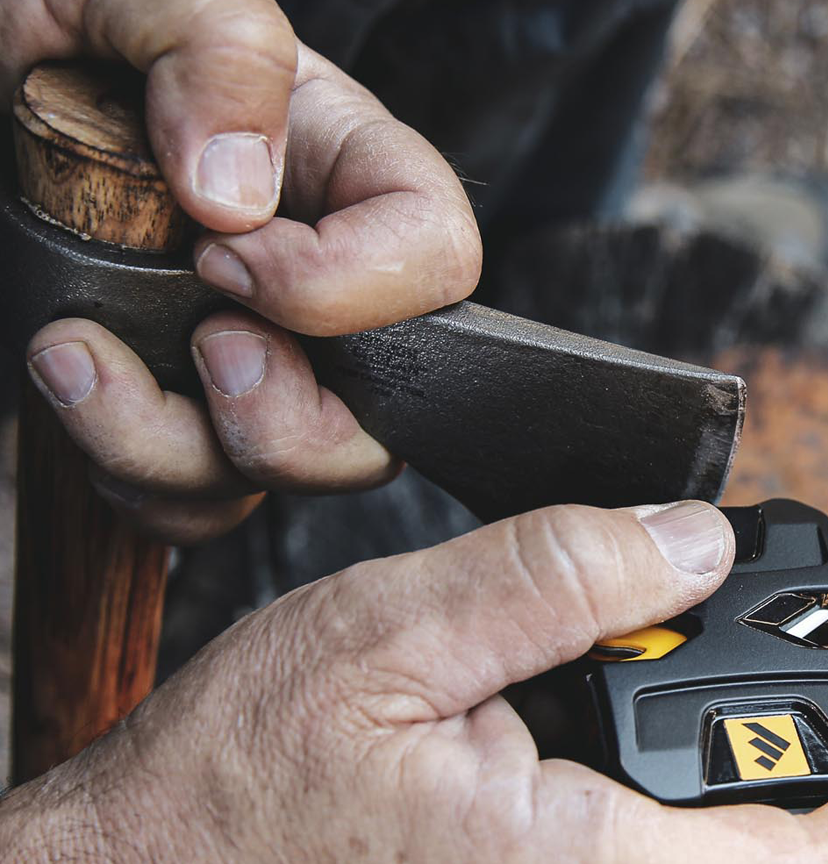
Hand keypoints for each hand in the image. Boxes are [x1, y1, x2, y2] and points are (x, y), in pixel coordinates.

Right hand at [0, 502, 827, 863]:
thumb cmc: (236, 776)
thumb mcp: (391, 631)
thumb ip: (554, 580)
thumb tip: (689, 545)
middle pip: (729, 832)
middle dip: (743, 723)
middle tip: (690, 612)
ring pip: (655, 833)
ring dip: (651, 736)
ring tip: (570, 653)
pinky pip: (592, 848)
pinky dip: (598, 768)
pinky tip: (526, 709)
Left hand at [9, 0, 481, 542]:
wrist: (4, 95)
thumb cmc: (81, 29)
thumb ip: (217, 55)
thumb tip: (234, 196)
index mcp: (349, 179)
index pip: (434, 262)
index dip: (347, 290)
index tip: (223, 261)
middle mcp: (322, 291)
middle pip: (377, 423)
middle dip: (281, 421)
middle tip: (201, 346)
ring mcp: (262, 363)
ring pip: (276, 479)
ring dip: (172, 454)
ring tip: (76, 361)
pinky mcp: (194, 413)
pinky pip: (203, 501)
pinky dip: (141, 484)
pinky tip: (85, 402)